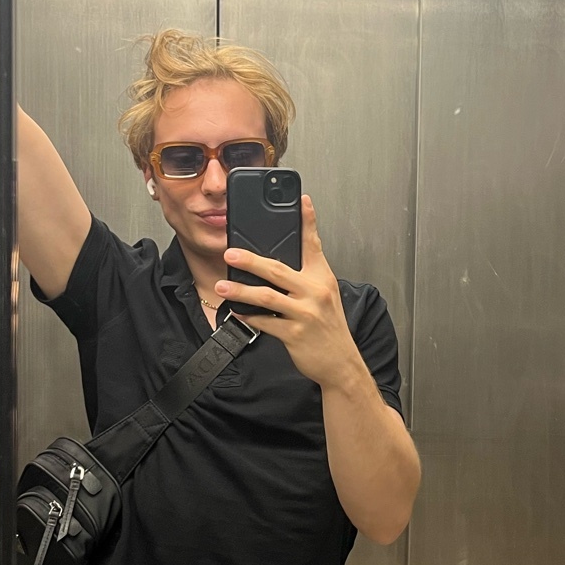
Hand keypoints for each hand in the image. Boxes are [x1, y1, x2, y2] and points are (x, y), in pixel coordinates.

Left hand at [217, 196, 361, 390]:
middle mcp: (315, 292)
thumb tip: (277, 265)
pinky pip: (266, 322)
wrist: (341, 363)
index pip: (313, 244)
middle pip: (278, 269)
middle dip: (251, 260)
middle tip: (230, 253)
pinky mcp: (295, 334)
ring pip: (267, 296)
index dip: (308, 221)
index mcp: (322, 278)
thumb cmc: (330, 329)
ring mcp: (305, 313)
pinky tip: (237, 311)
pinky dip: (249, 316)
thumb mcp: (326, 296)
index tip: (301, 201)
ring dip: (241, 290)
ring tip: (223, 286)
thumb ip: (306, 278)